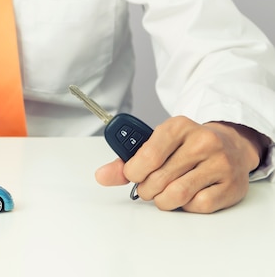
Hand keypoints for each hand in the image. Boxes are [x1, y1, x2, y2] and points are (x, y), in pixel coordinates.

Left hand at [95, 116, 268, 212]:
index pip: (148, 156)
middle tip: (150, 186)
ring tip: (165, 192)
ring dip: (163, 200)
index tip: (132, 175)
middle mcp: (203, 141)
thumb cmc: (186, 146)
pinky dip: (187, 205)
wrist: (231, 146)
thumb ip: (127, 160)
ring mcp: (220, 163)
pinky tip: (189, 193)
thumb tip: (101, 176)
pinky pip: (197, 206)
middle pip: (159, 179)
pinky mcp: (231, 185)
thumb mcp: (157, 143)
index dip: (134, 172)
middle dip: (147, 189)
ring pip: (176, 195)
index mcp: (179, 126)